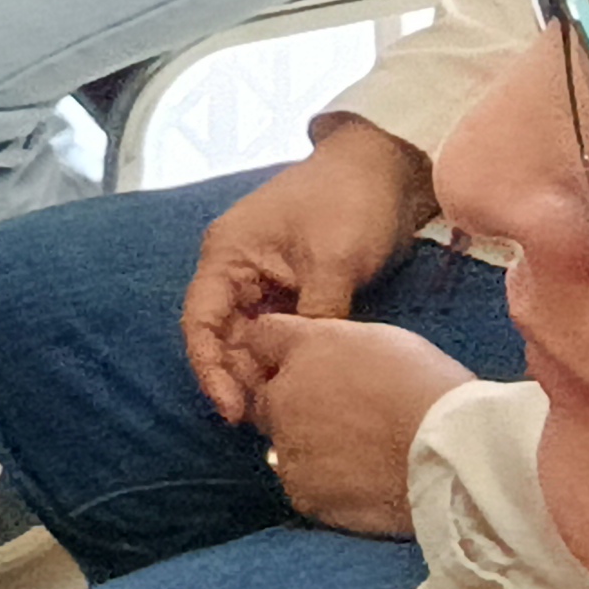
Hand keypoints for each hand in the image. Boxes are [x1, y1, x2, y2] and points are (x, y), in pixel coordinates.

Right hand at [183, 118, 440, 420]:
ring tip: (283, 410)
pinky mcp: (290, 288)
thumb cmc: (351, 200)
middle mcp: (235, 269)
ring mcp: (262, 279)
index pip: (201, 322)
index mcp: (228, 254)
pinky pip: (276, 332)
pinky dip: (283, 358)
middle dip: (237, 379)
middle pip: (221, 337)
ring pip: (248, 339)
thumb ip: (316, 316)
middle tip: (265, 422)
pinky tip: (299, 385)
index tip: (233, 409)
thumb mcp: (333, 260)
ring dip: (260, 372)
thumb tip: (308, 369)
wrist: (388, 166)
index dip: (211, 370)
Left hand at [241, 315, 475, 537]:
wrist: (446, 451)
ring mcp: (287, 446)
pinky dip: (323, 483)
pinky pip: (302, 483)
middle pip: (266, 395)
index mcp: (306, 348)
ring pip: (283, 443)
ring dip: (307, 444)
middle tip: (337, 415)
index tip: (298, 363)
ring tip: (358, 454)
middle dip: (289, 401)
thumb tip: (326, 363)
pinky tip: (360, 483)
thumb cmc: (430, 387)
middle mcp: (283, 393)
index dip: (277, 350)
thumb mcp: (383, 341)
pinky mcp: (301, 491)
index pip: (261, 337)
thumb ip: (337, 348)